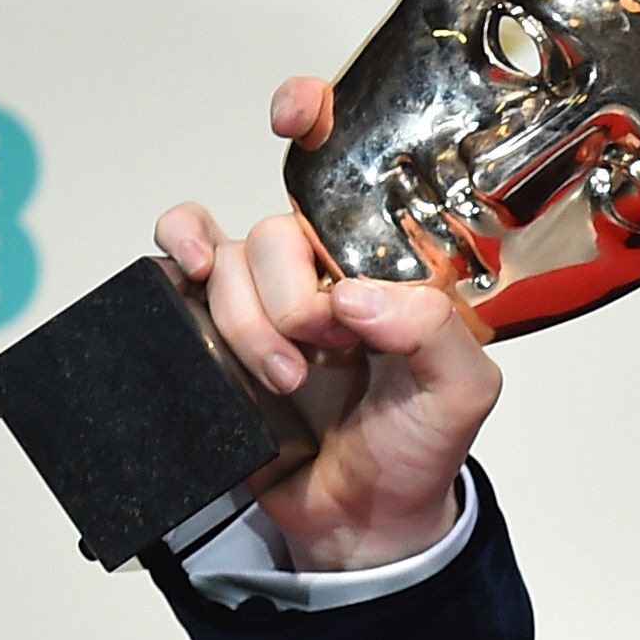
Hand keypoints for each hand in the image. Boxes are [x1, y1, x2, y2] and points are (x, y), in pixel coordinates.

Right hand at [151, 75, 504, 570]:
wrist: (360, 524)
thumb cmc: (416, 450)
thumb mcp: (461, 392)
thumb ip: (435, 332)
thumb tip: (358, 295)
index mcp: (388, 263)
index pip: (352, 165)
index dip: (318, 119)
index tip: (296, 115)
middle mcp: (326, 266)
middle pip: (277, 231)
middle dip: (289, 297)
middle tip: (319, 352)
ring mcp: (268, 294)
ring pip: (228, 255)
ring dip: (246, 318)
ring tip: (282, 378)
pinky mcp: (216, 327)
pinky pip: (178, 262)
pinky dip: (178, 257)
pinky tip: (190, 278)